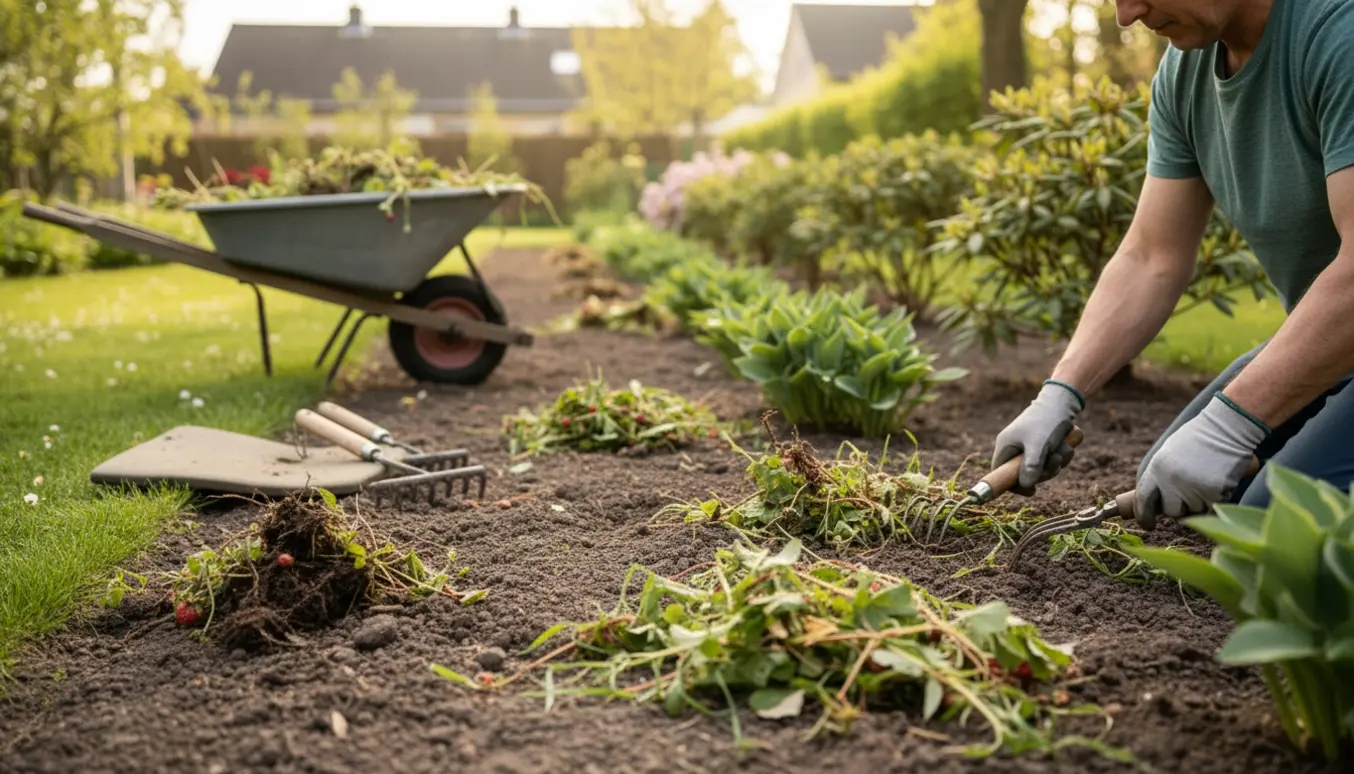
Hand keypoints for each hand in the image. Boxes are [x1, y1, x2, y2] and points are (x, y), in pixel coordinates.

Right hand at [991, 380, 1083, 494]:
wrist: (1063, 401)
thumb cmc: (1047, 421)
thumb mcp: (1039, 445)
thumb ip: (1031, 466)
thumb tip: (1026, 486)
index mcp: (1006, 446)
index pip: (1000, 473)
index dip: (1013, 485)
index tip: (1032, 491)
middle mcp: (1014, 448)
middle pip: (1023, 475)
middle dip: (1043, 472)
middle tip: (1054, 462)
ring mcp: (1028, 447)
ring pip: (1040, 469)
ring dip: (1055, 464)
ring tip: (1063, 448)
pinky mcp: (1042, 445)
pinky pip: (1050, 461)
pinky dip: (1060, 457)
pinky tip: (1066, 445)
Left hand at [1135, 393, 1267, 527]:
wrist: (1226, 428)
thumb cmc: (1197, 439)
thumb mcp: (1168, 454)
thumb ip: (1160, 476)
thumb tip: (1155, 503)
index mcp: (1157, 468)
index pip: (1143, 499)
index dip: (1144, 515)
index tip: (1148, 524)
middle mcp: (1172, 481)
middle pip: (1171, 511)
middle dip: (1180, 507)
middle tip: (1190, 491)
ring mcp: (1193, 488)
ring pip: (1194, 510)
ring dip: (1200, 501)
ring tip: (1206, 477)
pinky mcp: (1215, 493)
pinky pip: (1212, 508)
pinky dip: (1216, 499)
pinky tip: (1218, 481)